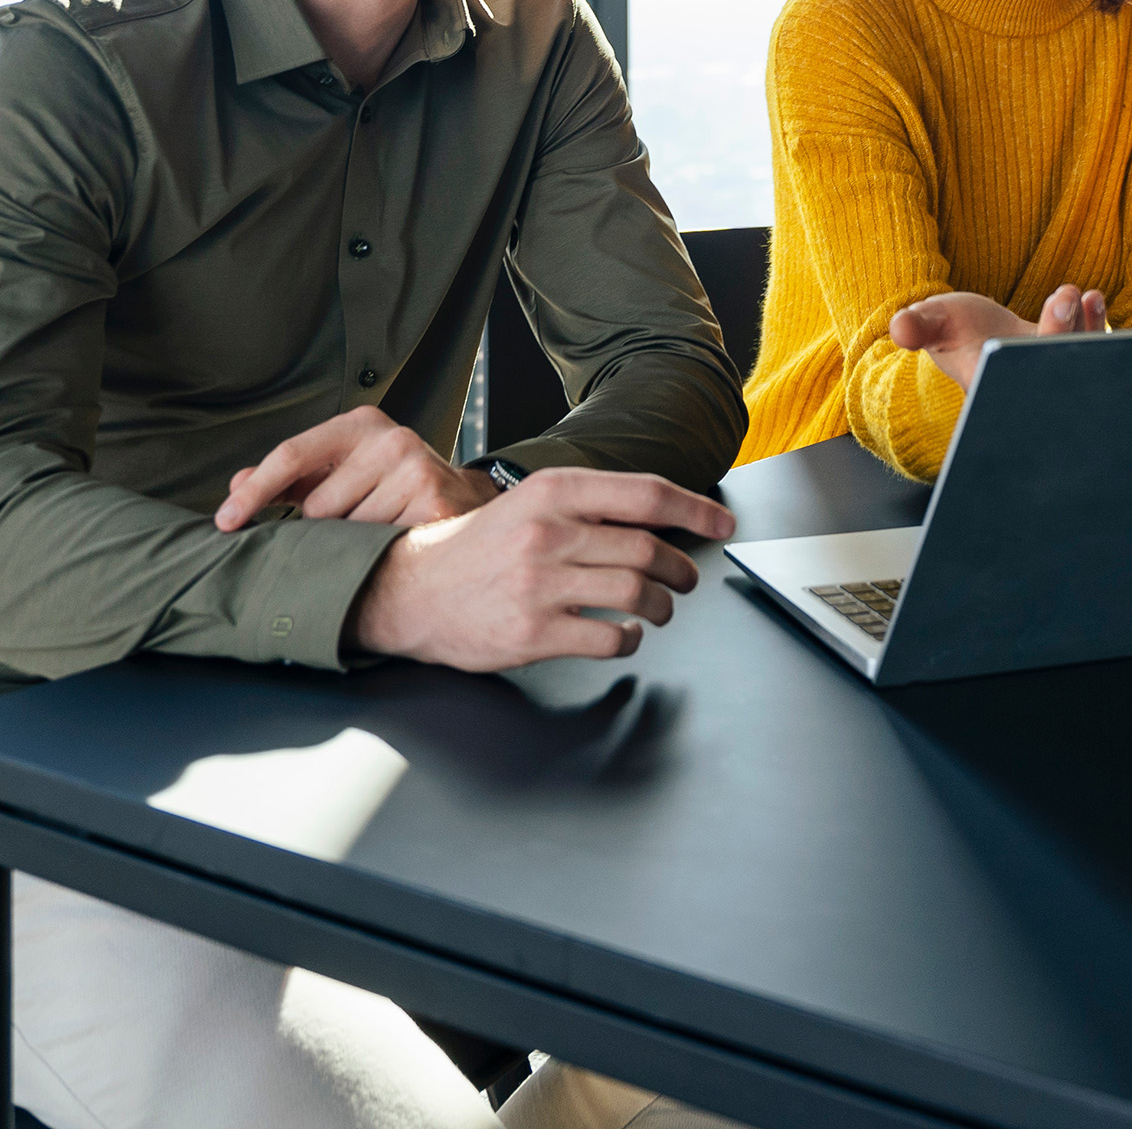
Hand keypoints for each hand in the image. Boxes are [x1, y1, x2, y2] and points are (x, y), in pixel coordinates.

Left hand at [215, 405, 491, 533]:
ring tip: (384, 525)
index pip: (291, 456)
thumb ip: (289, 477)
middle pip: (316, 507)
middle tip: (358, 517)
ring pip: (346, 532)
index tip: (225, 521)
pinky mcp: (433, 503)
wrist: (464, 499)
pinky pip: (378, 545)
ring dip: (355, 541)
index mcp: (360, 424)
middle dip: (325, 525)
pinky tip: (399, 536)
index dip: (254, 493)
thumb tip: (236, 484)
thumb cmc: (392, 485)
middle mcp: (389, 439)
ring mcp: (414, 469)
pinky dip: (381, 550)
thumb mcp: (341, 469)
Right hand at [347, 466, 736, 669]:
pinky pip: (609, 638)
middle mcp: (548, 533)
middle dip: (682, 569)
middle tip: (686, 579)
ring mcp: (540, 585)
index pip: (645, 493)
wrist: (408, 591)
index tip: (723, 524)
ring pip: (636, 594)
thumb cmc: (475, 550)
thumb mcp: (527, 506)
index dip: (695, 509)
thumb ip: (585, 508)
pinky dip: (630, 640)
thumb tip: (656, 519)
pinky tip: (626, 636)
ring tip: (659, 610)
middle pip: (648, 549)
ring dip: (662, 607)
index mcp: (551, 492)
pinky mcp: (532, 633)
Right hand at [889, 285, 1104, 393]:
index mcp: (989, 384)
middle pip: (1053, 372)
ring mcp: (1052, 373)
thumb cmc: (953, 329)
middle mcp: (1025, 385)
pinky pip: (1095, 351)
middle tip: (1063, 295)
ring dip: (1085, 328)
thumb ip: (915, 326)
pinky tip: (1092, 299)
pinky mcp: (1072, 359)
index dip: (1026, 364)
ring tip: (1077, 293)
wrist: (980, 334)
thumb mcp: (930, 322)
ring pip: (1079, 362)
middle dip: (1063, 334)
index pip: (1012, 384)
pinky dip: (1097, 326)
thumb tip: (900, 329)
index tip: (1022, 335)